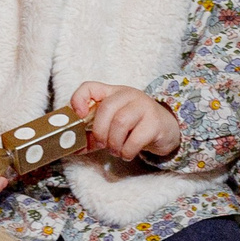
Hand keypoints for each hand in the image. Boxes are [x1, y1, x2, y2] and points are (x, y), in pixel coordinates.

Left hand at [67, 81, 183, 162]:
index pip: (90, 87)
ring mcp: (144, 106)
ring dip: (113, 143)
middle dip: (99, 132)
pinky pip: (136, 138)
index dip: (79, 100)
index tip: (79, 117)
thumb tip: (72, 147)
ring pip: (120, 122)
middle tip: (102, 144)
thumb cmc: (135, 126)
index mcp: (113, 92)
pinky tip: (127, 153)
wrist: (167, 128)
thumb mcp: (112, 126)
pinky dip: (127, 151)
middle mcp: (128, 95)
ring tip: (116, 151)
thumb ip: (92, 134)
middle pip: (106, 108)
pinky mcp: (155, 122)